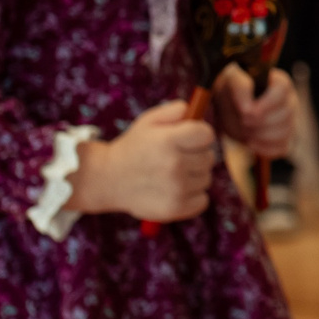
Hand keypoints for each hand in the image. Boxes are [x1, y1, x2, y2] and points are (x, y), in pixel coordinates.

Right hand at [71, 102, 218, 221]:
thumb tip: (197, 111)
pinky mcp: (176, 208)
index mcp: (168, 141)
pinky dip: (193, 196)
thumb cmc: (134, 147)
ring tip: (171, 174)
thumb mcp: (149, 121)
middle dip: (196, 154)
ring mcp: (176, 189)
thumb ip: (176, 110)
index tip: (190, 138)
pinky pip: (203, 199)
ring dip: (194, 175)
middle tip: (175, 157)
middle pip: (209, 157)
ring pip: (206, 178)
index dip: (200, 134)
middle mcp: (174, 165)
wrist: (108, 179)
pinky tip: (174, 190)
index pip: (207, 134)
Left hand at [215, 65, 296, 159]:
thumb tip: (247, 108)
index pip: (283, 91)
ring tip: (244, 131)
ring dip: (261, 135)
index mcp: (280, 82)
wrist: (231, 109)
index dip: (266, 103)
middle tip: (242, 121)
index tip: (246, 112)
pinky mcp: (285, 138)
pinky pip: (282, 147)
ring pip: (285, 132)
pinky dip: (264, 148)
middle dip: (260, 122)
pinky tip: (250, 142)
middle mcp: (290, 101)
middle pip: (285, 114)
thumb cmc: (233, 91)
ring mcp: (290, 121)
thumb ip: (240, 88)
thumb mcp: (231, 82)